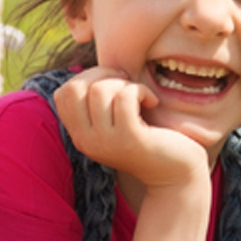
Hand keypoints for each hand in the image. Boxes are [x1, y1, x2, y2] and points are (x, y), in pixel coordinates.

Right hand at [53, 67, 209, 190]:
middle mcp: (87, 141)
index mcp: (80, 135)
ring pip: (100, 90)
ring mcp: (107, 142)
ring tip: (142, 96)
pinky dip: (141, 90)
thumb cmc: (151, 139)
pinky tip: (152, 102)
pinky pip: (126, 96)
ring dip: (126, 83)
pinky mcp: (131, 140)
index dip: (88, 77)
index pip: (63, 93)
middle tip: (128, 84)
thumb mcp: (117, 121)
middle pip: (75, 88)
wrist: (176, 175)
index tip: (115, 82)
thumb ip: (101, 101)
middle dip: (103, 74)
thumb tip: (98, 66)